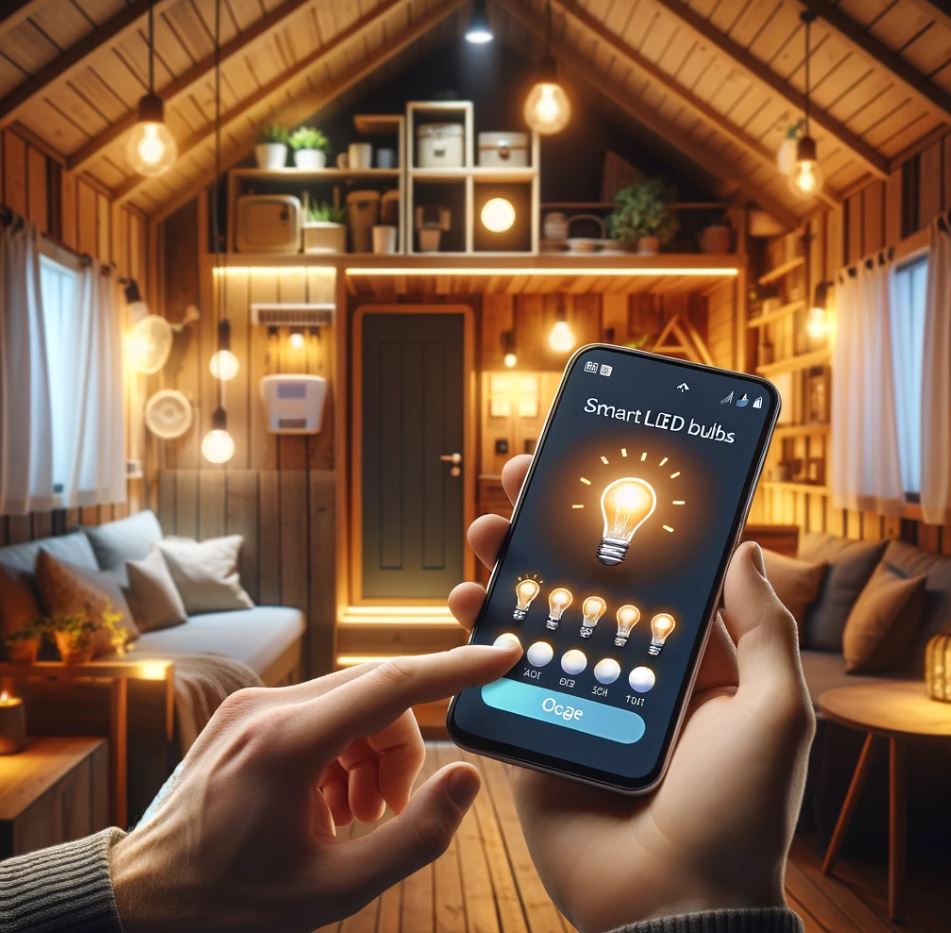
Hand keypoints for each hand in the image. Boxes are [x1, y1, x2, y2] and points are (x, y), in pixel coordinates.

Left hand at [111, 642, 520, 932]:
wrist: (141, 899)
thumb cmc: (232, 904)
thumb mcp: (333, 889)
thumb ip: (414, 836)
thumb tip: (466, 780)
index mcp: (288, 745)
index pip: (392, 684)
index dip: (455, 667)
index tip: (501, 653)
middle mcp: (268, 708)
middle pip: (376, 697)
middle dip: (403, 747)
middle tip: (394, 808)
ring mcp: (252, 705)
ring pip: (351, 703)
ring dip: (373, 752)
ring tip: (357, 817)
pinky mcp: (245, 714)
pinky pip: (320, 714)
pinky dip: (342, 752)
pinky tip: (329, 804)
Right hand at [450, 455, 814, 932]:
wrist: (672, 904)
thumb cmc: (737, 812)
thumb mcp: (773, 711)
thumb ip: (762, 627)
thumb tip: (745, 548)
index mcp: (686, 659)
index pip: (648, 572)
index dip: (621, 520)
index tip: (596, 472)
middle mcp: (627, 670)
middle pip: (581, 581)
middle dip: (550, 527)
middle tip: (522, 478)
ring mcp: (577, 697)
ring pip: (534, 616)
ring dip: (507, 568)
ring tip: (487, 531)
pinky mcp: (534, 728)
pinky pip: (498, 672)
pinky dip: (477, 635)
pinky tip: (465, 603)